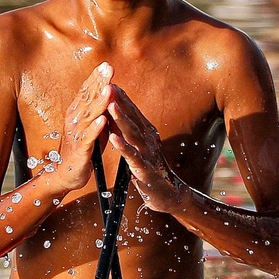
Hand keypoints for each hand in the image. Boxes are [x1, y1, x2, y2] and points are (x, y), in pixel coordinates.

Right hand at [51, 63, 112, 194]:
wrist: (66, 174)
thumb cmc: (83, 149)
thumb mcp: (92, 126)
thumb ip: (99, 110)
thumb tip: (111, 92)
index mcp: (77, 113)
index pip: (87, 91)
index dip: (96, 78)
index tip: (106, 64)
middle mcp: (75, 120)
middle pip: (88, 98)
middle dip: (99, 82)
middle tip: (108, 67)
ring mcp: (76, 134)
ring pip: (89, 115)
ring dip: (99, 101)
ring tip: (108, 88)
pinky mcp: (80, 150)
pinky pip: (88, 138)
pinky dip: (95, 129)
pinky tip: (102, 120)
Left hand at [106, 84, 188, 215]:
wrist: (170, 195)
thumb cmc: (153, 171)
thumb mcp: (143, 147)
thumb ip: (133, 132)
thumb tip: (121, 115)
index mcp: (147, 135)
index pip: (133, 113)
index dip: (122, 98)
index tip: (110, 82)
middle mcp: (149, 141)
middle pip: (133, 118)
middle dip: (120, 102)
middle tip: (109, 85)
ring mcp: (147, 155)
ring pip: (133, 134)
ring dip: (122, 119)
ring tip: (111, 105)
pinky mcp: (145, 171)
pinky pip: (132, 157)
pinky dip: (123, 147)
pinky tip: (114, 138)